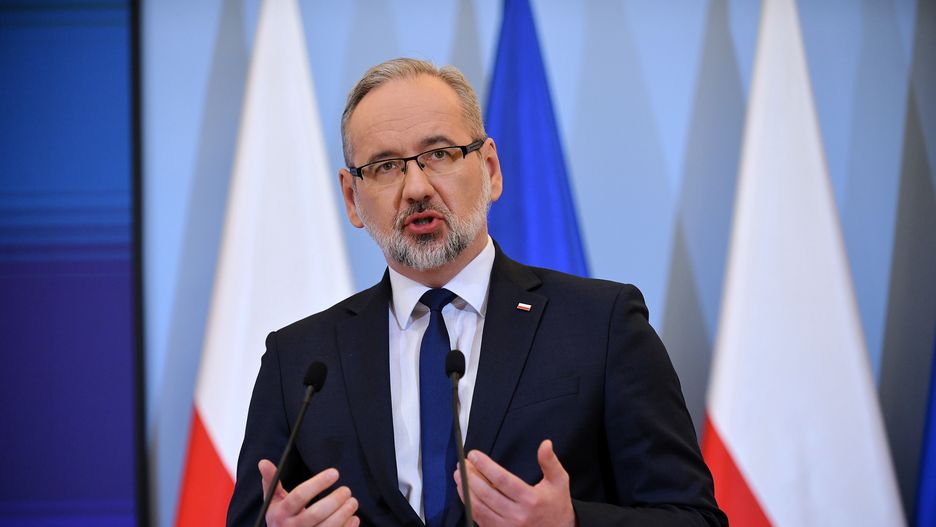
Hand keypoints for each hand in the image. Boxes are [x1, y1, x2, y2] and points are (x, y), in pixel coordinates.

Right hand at [259, 459, 359, 526]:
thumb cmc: (280, 518)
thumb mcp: (272, 501)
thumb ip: (271, 481)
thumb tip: (263, 462)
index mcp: (280, 513)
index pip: (299, 496)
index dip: (318, 483)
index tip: (334, 473)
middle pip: (316, 513)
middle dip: (335, 500)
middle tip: (346, 490)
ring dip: (343, 513)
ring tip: (352, 501)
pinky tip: (353, 518)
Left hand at [454, 440, 574, 526]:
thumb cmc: (557, 505)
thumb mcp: (559, 482)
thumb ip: (550, 462)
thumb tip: (545, 444)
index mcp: (530, 499)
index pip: (502, 479)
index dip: (485, 466)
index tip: (474, 455)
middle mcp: (517, 515)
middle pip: (486, 493)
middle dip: (470, 476)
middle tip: (462, 464)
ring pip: (479, 507)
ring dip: (466, 491)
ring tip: (459, 476)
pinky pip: (479, 519)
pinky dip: (469, 505)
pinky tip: (465, 493)